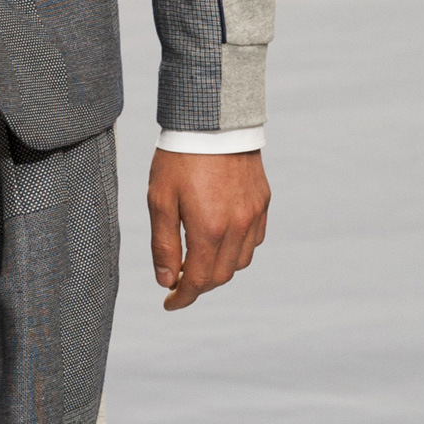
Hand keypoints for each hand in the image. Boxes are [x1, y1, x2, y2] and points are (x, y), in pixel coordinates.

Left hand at [148, 148, 269, 311]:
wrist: (213, 120)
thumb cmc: (179, 158)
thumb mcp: (160, 200)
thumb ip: (163, 245)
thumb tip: (167, 281)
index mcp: (209, 229)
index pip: (198, 281)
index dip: (182, 297)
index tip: (169, 303)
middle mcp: (237, 226)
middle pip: (221, 276)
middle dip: (199, 286)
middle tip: (178, 283)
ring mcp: (254, 215)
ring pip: (240, 261)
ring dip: (218, 269)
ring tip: (197, 261)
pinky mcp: (263, 202)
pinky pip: (254, 240)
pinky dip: (237, 250)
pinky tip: (220, 241)